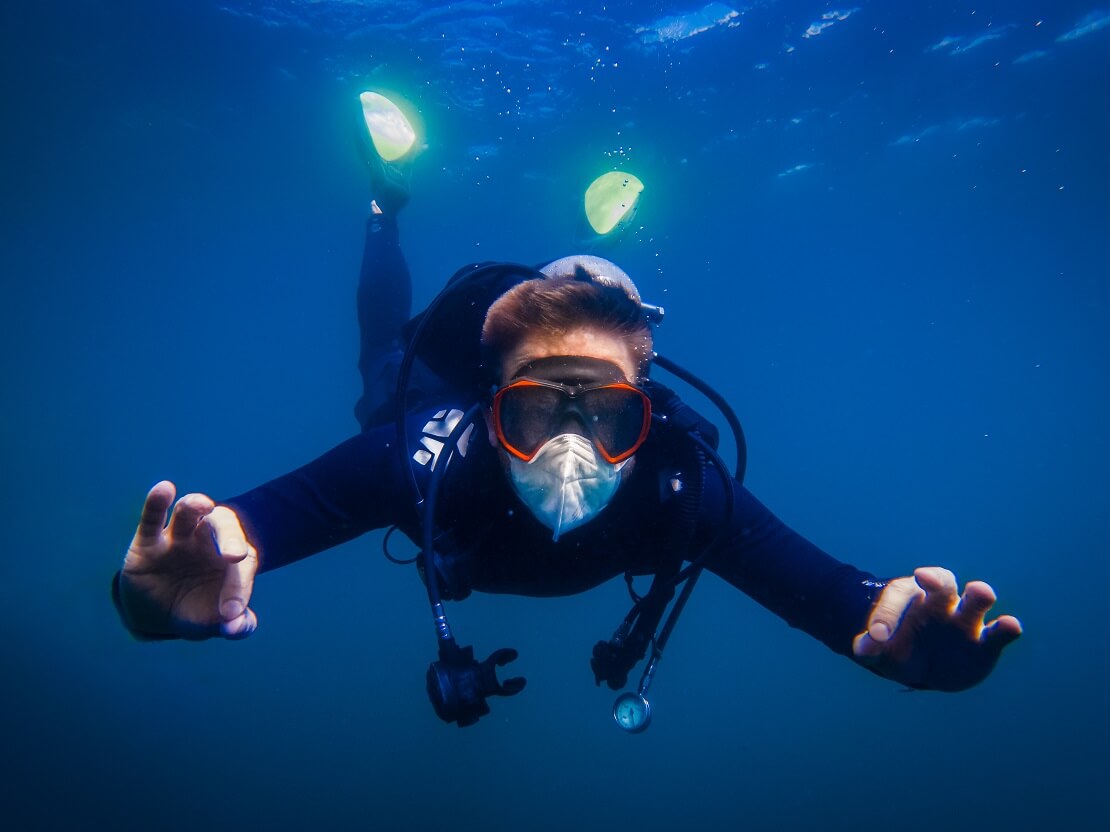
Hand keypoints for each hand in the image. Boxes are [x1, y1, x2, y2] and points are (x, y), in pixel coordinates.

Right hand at [117, 481, 258, 639]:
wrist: (158, 616)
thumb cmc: (197, 611)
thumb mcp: (217, 623)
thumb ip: (238, 625)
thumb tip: (238, 627)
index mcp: (233, 557)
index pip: (244, 563)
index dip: (240, 588)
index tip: (233, 614)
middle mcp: (208, 540)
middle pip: (222, 523)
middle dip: (230, 537)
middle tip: (235, 556)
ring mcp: (178, 538)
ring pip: (189, 512)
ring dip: (195, 505)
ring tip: (202, 504)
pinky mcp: (147, 543)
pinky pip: (152, 518)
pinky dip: (156, 502)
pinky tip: (164, 488)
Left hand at [853, 566, 1021, 690]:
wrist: (924, 668)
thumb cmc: (898, 649)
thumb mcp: (879, 651)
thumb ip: (870, 648)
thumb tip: (863, 647)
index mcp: (911, 597)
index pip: (898, 595)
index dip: (886, 614)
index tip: (876, 636)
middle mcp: (940, 602)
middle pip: (942, 581)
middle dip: (936, 579)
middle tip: (925, 577)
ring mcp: (966, 620)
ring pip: (977, 599)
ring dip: (979, 593)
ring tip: (980, 591)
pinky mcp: (986, 643)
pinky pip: (1000, 631)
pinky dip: (1007, 627)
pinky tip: (1010, 625)